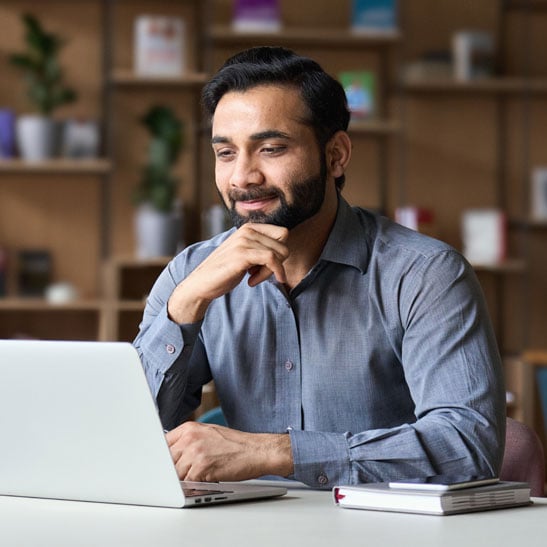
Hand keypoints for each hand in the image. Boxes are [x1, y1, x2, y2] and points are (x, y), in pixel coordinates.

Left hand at [165, 421, 293, 481]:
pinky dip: (192, 487)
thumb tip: (171, 454)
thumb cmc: (236, 444)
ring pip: (174, 474)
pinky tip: (203, 483)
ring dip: (183, 481)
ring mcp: (195, 452)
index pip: (162, 444)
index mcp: (189, 428)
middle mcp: (189, 438)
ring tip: (198, 478)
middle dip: (172, 471)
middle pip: (166, 461)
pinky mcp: (202, 468)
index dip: (161, 458)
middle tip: (183, 475)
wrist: (256, 450)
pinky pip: (186, 483)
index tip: (160, 466)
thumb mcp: (208, 434)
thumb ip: (189, 441)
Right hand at [168, 223, 288, 323]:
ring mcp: (244, 241)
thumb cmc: (225, 271)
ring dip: (270, 271)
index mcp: (249, 228)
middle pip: (283, 244)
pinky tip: (252, 282)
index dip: (279, 252)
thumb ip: (261, 248)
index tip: (266, 266)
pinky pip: (272, 260)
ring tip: (253, 278)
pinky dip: (270, 274)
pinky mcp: (242, 254)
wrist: (201, 283)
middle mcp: (247, 230)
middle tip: (259, 274)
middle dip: (277, 263)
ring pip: (279, 253)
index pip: (282, 233)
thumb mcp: (245, 254)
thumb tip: (285, 251)